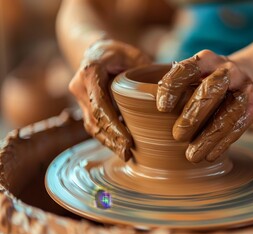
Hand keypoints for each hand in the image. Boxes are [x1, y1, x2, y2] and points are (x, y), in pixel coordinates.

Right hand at [69, 39, 150, 159]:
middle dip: (112, 138)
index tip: (128, 139)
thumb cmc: (119, 53)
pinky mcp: (84, 107)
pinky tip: (119, 147)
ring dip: (108, 142)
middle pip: (94, 119)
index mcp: (90, 71)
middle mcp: (79, 86)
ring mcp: (79, 98)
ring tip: (125, 154)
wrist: (97, 51)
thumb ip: (145, 73)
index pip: (99, 102)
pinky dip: (106, 137)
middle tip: (128, 153)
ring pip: (91, 126)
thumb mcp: (134, 55)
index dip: (113, 123)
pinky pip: (93, 125)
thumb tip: (165, 93)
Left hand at [156, 50, 252, 162]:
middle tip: (177, 136)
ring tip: (192, 156)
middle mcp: (226, 70)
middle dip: (193, 114)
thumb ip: (176, 88)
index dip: (173, 86)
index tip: (161, 108)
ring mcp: (244, 86)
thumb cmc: (205, 80)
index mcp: (205, 60)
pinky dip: (224, 142)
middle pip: (211, 89)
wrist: (244, 75)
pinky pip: (240, 125)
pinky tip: (210, 155)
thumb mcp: (192, 76)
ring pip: (229, 112)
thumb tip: (143, 110)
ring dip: (209, 136)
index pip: (187, 69)